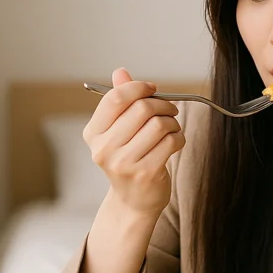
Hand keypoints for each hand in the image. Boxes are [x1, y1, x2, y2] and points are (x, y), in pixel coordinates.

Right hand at [84, 67, 184, 214]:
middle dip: (162, 104)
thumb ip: (120, 102)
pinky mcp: (145, 173)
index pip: (116, 98)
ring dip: (172, 122)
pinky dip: (178, 138)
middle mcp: (104, 148)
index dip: (138, 88)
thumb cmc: (129, 160)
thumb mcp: (118, 131)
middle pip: (141, 109)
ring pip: (159, 124)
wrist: (133, 201)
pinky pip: (171, 142)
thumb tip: (120, 72)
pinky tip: (174, 143)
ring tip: (171, 128)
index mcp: (93, 133)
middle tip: (170, 109)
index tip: (152, 89)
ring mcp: (123, 163)